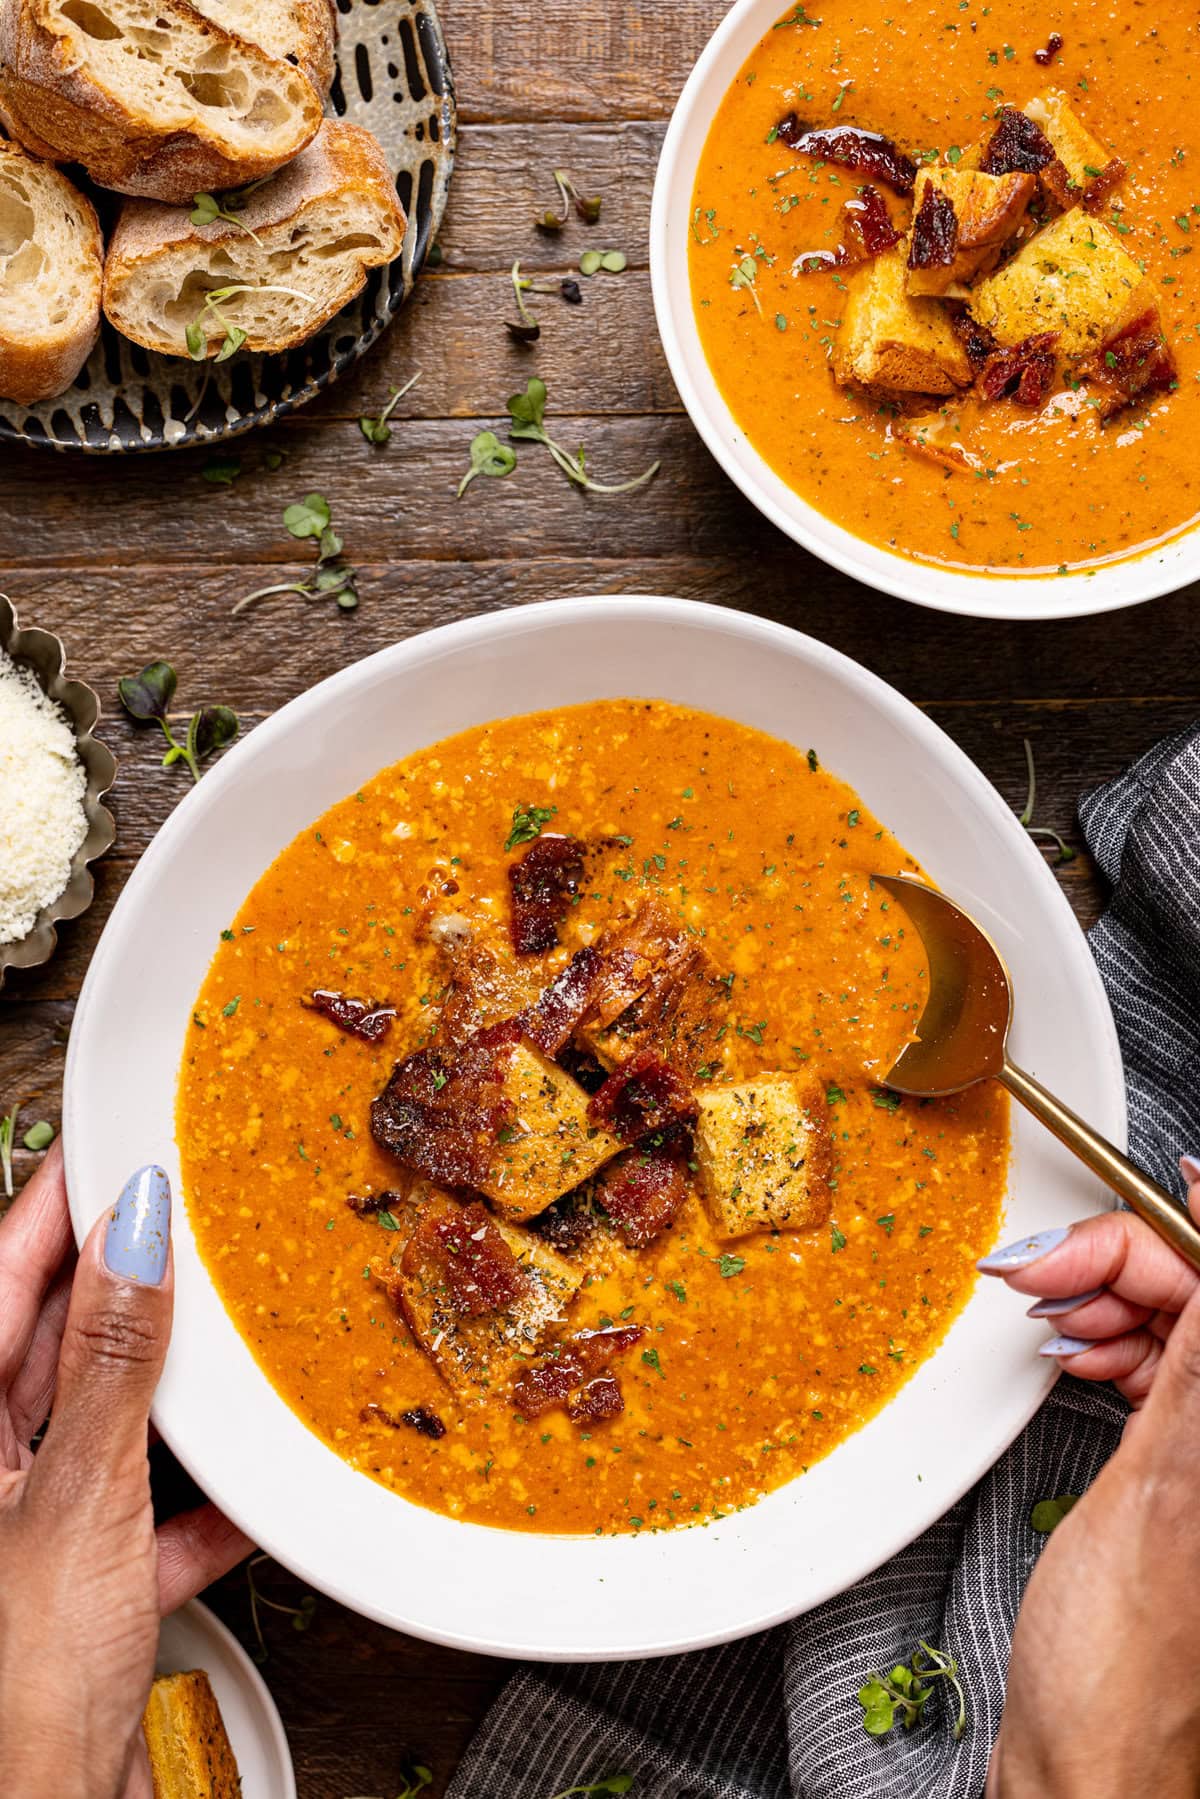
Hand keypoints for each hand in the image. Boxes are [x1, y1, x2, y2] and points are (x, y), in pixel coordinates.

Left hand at [0, 1144, 252, 1798]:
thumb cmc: (16, 1694)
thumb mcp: (79, 1499)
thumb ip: (116, 1362)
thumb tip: (135, 1234)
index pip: (3, 1273)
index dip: (61, 1202)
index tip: (119, 1142)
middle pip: (54, 1339)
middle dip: (127, 1283)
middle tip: (193, 1219)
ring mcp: (27, 1526)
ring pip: (104, 1417)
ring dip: (170, 1390)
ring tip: (227, 1332)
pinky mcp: (78, 1584)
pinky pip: (146, 1508)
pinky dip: (198, 1497)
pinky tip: (246, 1485)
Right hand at [983, 1165, 1199, 1796]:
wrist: (1086, 1757)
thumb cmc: (1121, 1658)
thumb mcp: (1161, 1485)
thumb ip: (1199, 1356)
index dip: (1184, 1224)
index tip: (1144, 1181)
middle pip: (1198, 1297)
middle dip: (1121, 1265)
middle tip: (1038, 1274)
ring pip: (1174, 1328)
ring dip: (1107, 1305)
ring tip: (1046, 1318)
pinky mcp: (1180, 1470)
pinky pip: (1153, 1373)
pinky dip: (1105, 1350)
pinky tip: (1068, 1351)